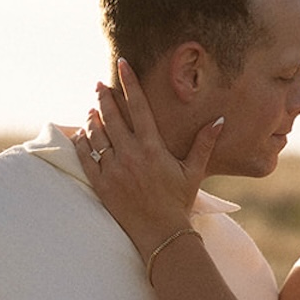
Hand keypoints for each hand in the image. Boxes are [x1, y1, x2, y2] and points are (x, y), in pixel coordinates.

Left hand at [75, 60, 223, 254]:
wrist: (161, 236)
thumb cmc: (179, 203)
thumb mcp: (194, 172)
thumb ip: (204, 143)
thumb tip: (219, 119)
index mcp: (153, 148)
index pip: (139, 106)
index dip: (129, 83)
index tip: (122, 64)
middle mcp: (130, 155)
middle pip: (112, 116)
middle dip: (104, 97)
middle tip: (99, 84)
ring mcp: (113, 170)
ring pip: (96, 135)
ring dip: (92, 118)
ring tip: (92, 109)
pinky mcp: (101, 185)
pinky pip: (85, 158)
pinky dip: (80, 143)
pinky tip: (80, 134)